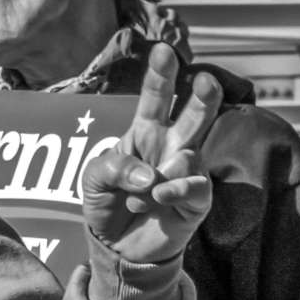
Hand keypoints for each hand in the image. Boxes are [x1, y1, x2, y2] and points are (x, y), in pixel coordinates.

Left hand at [81, 44, 221, 266]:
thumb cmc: (107, 205)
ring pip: (190, 153)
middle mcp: (171, 147)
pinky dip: (176, 188)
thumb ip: (113, 168)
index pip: (156, 98)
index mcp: (144, 133)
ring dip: (161, 172)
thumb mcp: (92, 180)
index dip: (160, 75)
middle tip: (207, 80)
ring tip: (140, 194)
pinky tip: (158, 195)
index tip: (164, 51)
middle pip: (193, 114)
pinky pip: (197, 185)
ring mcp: (186, 172)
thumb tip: (149, 174)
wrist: (117, 248)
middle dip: (203, 96)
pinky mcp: (197, 200)